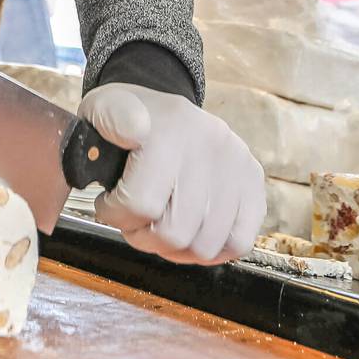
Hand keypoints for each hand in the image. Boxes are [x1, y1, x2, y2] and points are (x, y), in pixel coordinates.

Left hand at [78, 82, 263, 264]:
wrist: (165, 110)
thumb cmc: (129, 120)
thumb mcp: (104, 108)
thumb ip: (108, 119)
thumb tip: (134, 131)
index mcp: (170, 128)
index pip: (140, 204)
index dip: (114, 214)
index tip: (108, 202)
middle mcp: (210, 143)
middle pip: (174, 233)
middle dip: (143, 237)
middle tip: (134, 219)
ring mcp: (237, 163)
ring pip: (205, 246)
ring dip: (174, 248)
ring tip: (160, 223)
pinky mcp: (253, 181)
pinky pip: (239, 241)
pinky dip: (212, 249)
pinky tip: (191, 231)